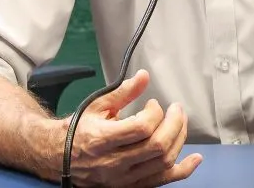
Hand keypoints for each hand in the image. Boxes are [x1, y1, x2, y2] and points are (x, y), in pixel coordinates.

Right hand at [66, 69, 202, 187]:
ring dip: (179, 140)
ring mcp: (122, 178)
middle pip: (157, 146)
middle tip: (176, 109)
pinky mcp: (129, 186)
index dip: (155, 113)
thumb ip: (123, 92)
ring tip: (180, 123)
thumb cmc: (79, 129)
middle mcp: (113, 163)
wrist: (58, 158)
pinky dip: (182, 171)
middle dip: (174, 124)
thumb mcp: (97, 106)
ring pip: (162, 162)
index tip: (153, 103)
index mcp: (102, 139)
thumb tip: (144, 76)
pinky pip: (162, 181)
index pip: (141, 128)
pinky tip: (195, 158)